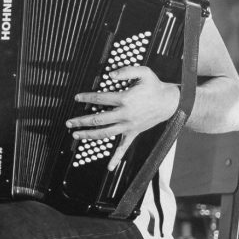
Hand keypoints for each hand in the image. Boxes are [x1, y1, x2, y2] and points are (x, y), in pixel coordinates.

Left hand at [65, 66, 179, 170]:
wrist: (169, 102)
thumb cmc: (155, 86)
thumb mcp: (144, 72)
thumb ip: (126, 71)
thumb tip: (110, 75)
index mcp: (125, 99)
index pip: (100, 99)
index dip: (87, 97)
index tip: (77, 98)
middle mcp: (125, 115)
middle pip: (98, 119)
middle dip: (81, 120)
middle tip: (69, 121)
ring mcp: (128, 126)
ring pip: (105, 133)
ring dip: (89, 135)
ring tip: (76, 134)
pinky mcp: (133, 133)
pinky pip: (124, 148)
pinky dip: (116, 158)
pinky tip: (109, 167)